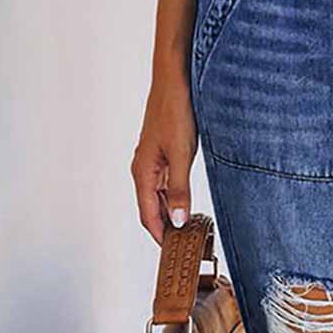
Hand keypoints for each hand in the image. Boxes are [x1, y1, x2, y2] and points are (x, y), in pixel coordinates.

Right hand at [131, 77, 197, 244]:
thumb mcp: (180, 154)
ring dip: (172, 213)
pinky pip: (166, 183)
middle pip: (152, 209)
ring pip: (159, 197)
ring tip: (190, 230)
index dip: (160, 236)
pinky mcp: (164, 153)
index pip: (147, 215)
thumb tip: (177, 221)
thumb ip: (179, 189)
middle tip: (185, 246)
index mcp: (143, 171)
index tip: (173, 253)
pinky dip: (175, 197)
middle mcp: (144, 168)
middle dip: (166, 228)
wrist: (175, 79)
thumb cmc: (175, 110)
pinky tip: (188, 203)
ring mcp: (153, 161)